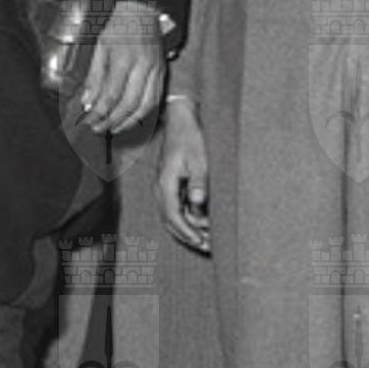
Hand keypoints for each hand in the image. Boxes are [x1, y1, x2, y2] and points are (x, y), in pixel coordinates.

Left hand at [78, 0, 165, 135]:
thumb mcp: (100, 47)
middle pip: (128, 103)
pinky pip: (156, 98)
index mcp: (123, 58)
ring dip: (129, 121)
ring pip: (146, 105)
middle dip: (112, 120)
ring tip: (114, 128)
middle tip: (99, 128)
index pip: (110, 95)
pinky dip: (144, 112)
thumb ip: (94, 76)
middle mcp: (142, 66)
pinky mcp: (163, 72)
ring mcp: (156, 70)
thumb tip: (88, 102)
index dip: (99, 112)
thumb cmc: (120, 26)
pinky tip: (132, 117)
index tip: (88, 121)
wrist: (143, 11)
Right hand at [157, 99, 210, 252]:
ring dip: (189, 228)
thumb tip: (199, 204)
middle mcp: (161, 188)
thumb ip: (199, 181)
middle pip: (171, 220)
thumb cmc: (191, 137)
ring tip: (207, 239)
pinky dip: (188, 217)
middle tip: (207, 247)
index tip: (201, 241)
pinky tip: (202, 223)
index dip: (187, 231)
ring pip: (173, 216)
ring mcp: (164, 187)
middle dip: (188, 235)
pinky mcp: (171, 184)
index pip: (173, 215)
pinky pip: (176, 207)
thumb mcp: (200, 158)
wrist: (181, 120)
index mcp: (165, 183)